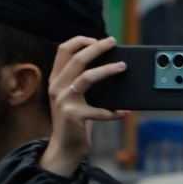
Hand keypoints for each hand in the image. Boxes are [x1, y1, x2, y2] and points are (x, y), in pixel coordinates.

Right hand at [38, 37, 127, 177]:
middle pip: (76, 59)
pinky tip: (126, 112)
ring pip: (86, 77)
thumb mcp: (76, 96)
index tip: (95, 38)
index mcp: (56, 79)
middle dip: (96, 48)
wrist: (66, 145)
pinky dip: (115, 112)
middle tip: (113, 41)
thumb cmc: (77, 118)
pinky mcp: (74, 115)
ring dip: (107, 70)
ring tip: (123, 66)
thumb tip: (114, 64)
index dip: (79, 41)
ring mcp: (64, 100)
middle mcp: (57, 86)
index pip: (62, 51)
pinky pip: (100, 111)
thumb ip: (84, 80)